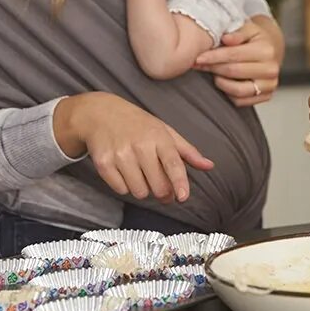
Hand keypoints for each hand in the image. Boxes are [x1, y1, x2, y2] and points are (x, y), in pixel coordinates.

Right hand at [53, 92, 214, 201]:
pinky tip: (123, 171)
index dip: (179, 182)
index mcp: (159, 137)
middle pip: (157, 185)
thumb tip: (209, 165)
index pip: (173, 163)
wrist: (100, 113)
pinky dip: (124, 186)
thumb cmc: (137, 124)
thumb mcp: (165, 131)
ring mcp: (120, 154)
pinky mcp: (103, 163)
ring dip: (142, 189)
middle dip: (163, 193)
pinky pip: (120, 189)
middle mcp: (140, 145)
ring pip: (138, 191)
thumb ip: (187, 151)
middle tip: (162, 188)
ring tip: (139, 173)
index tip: (182, 197)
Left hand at [193, 20, 279, 106]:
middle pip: (233, 72)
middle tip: (199, 65)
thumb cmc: (256, 38)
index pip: (234, 55)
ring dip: (220, 82)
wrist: (271, 49)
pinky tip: (223, 82)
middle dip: (213, 68)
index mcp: (266, 50)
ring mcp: (269, 85)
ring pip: (237, 90)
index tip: (198, 58)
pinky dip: (228, 93)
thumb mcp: (248, 28)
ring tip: (213, 73)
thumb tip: (226, 38)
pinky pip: (241, 101)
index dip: (213, 57)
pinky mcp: (266, 96)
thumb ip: (237, 33)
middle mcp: (271, 69)